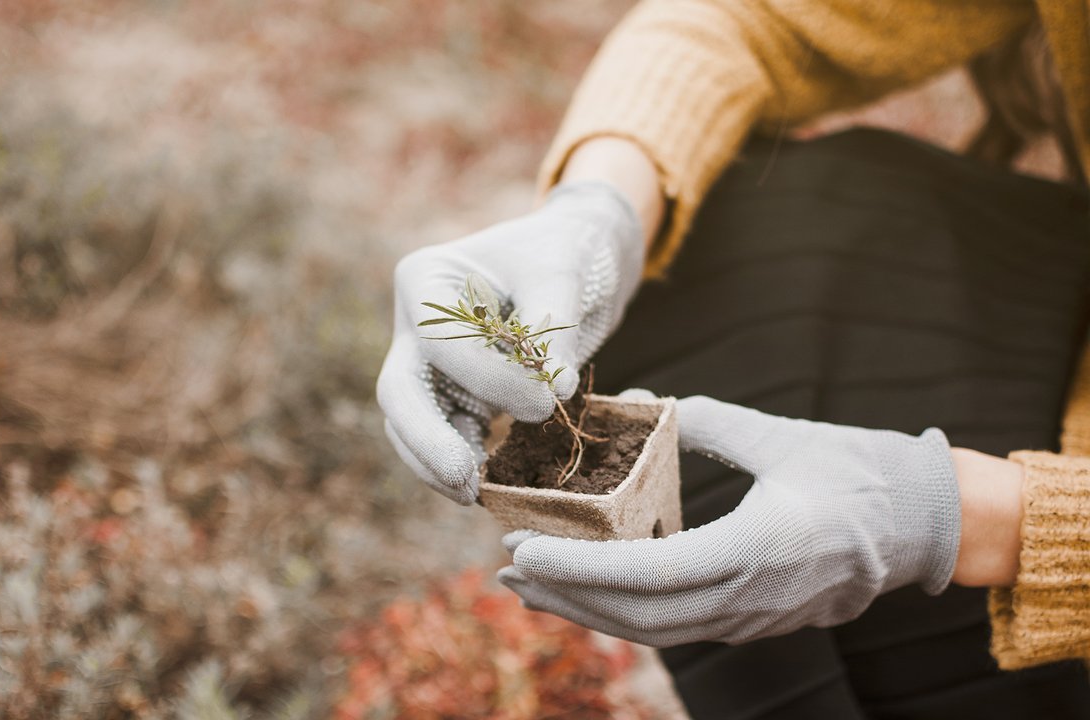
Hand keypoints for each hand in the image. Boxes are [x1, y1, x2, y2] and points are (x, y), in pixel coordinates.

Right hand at [376, 181, 644, 503]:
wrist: (573, 258)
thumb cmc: (562, 252)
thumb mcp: (563, 274)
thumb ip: (554, 329)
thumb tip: (557, 388)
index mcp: (426, 278)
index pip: (440, 342)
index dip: (489, 379)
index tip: (545, 402)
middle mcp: (414, 323)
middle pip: (400, 391)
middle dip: (426, 440)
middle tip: (465, 480)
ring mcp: (427, 362)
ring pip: (410, 423)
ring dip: (436, 463)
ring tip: (473, 495)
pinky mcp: (451, 394)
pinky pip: (442, 435)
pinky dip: (459, 461)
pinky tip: (484, 488)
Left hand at [498, 396, 961, 645]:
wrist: (925, 524)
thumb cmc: (859, 472)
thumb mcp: (781, 437)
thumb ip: (708, 421)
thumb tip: (645, 400)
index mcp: (755, 551)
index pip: (647, 574)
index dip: (579, 571)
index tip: (524, 553)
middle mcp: (748, 598)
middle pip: (637, 616)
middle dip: (566, 597)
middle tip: (507, 570)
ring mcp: (751, 618)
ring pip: (653, 630)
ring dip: (587, 611)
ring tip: (532, 589)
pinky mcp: (752, 618)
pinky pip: (676, 626)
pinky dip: (624, 613)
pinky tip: (591, 594)